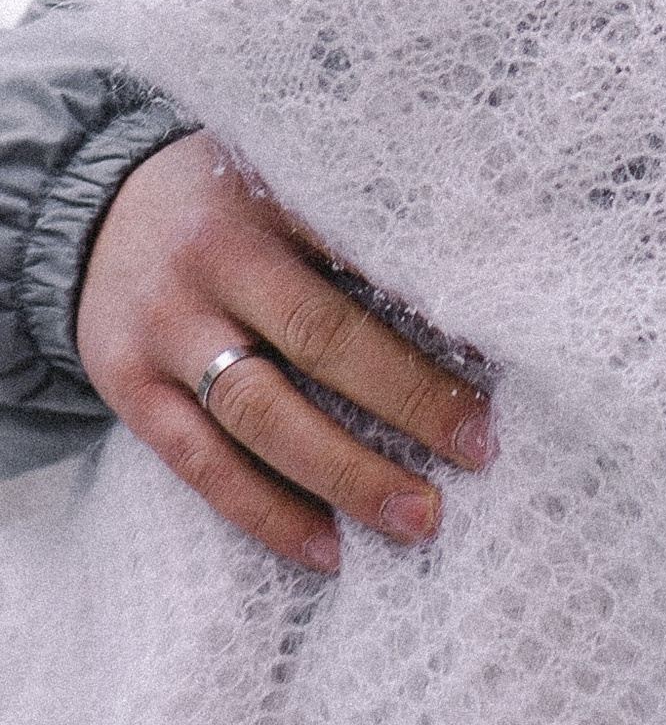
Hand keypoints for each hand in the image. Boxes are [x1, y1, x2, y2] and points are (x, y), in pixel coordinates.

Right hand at [76, 135, 492, 572]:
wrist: (97, 211)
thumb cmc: (239, 202)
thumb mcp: (298, 175)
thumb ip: (370, 219)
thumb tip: (496, 277)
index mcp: (276, 190)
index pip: (370, 246)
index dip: (440, 298)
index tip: (509, 345)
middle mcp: (215, 257)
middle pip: (322, 336)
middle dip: (409, 398)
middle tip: (482, 448)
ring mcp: (165, 326)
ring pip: (261, 413)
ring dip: (347, 474)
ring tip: (420, 518)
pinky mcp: (127, 387)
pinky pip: (201, 464)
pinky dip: (266, 512)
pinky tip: (327, 549)